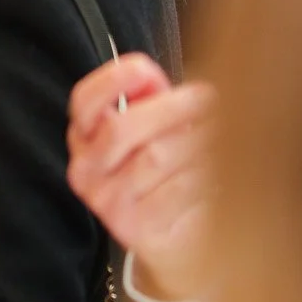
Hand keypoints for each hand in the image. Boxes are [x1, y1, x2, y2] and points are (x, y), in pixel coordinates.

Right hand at [66, 53, 213, 301]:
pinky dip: (201, 176)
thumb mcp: (153, 124)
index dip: (110, 81)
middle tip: (207, 98)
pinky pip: (175, 189)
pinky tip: (212, 174)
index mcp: (84, 135)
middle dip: (171, 107)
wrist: (171, 232)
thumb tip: (150, 77)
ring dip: (196, 142)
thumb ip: (149, 93)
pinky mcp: (132, 228)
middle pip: (121, 127)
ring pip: (156, 157)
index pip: (83, 101)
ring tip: (218, 137)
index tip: (144, 70)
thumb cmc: (164, 167)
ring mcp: (104, 201)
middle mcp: (85, 169)